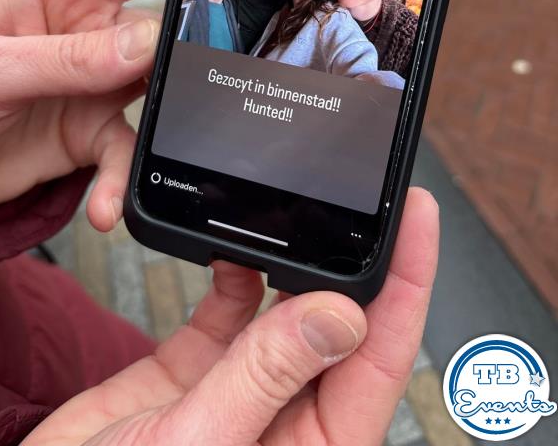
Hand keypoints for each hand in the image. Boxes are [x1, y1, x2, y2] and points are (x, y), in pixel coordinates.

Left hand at [0, 0, 177, 228]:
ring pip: (158, 95)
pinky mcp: (89, 134)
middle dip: (193, 47)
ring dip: (169, 123)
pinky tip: (108, 207)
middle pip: (162, 29)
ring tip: (174, 148)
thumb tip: (146, 45)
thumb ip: (68, 57)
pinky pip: (125, 154)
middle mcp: (90, 33)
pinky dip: (124, 181)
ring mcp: (95, 85)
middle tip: (219, 69)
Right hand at [22, 187, 437, 445]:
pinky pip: (232, 305)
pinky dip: (234, 269)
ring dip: (295, 259)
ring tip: (304, 207)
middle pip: (342, 321)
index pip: (381, 354)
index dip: (408, 281)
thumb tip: (343, 313)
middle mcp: (288, 412)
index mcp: (313, 445)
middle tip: (367, 194)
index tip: (416, 214)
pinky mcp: (199, 365)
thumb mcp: (202, 441)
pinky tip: (232, 244)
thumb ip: (268, 375)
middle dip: (356, 256)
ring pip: (288, 307)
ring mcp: (243, 384)